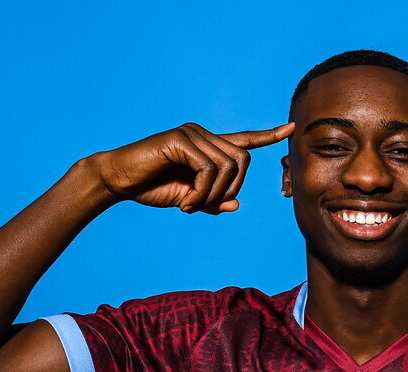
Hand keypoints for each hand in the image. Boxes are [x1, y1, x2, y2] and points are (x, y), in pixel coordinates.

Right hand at [93, 122, 294, 213]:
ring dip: (213, 195)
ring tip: (191, 205)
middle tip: (204, 206)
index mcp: (206, 146)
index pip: (243, 139)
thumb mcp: (188, 199)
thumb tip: (236, 205)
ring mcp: (191, 134)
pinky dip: (202, 192)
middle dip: (230, 190)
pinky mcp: (180, 139)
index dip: (267, 136)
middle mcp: (202, 135)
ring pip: (228, 166)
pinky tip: (186, 202)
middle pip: (242, 160)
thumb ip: (213, 201)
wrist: (118, 181)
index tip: (290, 129)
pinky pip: (209, 169)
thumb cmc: (151, 188)